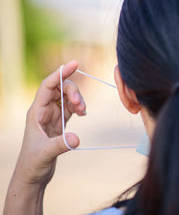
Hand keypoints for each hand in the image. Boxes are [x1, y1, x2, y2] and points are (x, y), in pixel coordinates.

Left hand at [13, 60, 85, 185]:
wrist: (33, 174)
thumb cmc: (33, 164)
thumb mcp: (45, 154)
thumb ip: (61, 145)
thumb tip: (77, 138)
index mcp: (36, 112)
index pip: (48, 86)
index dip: (60, 73)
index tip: (74, 64)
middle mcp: (44, 110)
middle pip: (60, 89)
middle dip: (73, 91)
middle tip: (81, 106)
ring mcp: (52, 116)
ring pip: (67, 97)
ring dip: (78, 99)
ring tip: (84, 112)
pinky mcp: (60, 123)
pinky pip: (71, 107)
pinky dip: (79, 107)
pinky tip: (83, 114)